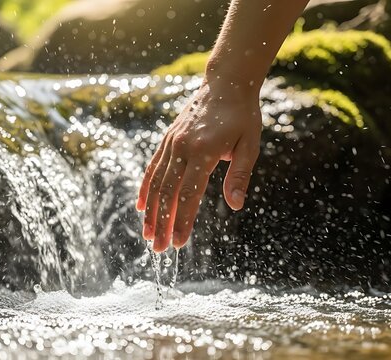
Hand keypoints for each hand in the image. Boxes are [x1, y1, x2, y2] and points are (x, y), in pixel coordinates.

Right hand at [136, 78, 261, 251]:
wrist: (226, 83)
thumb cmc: (243, 116)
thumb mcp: (249, 145)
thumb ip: (240, 175)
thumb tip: (235, 205)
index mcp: (203, 151)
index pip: (188, 194)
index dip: (182, 221)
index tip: (178, 244)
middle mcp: (181, 148)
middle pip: (167, 193)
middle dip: (162, 223)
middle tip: (158, 250)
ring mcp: (171, 143)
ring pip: (156, 183)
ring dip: (150, 211)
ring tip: (147, 235)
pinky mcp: (168, 140)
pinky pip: (153, 168)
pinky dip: (145, 188)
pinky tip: (141, 206)